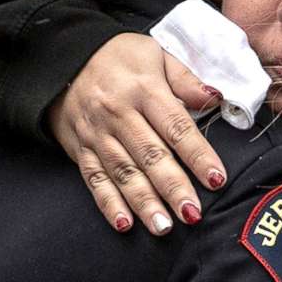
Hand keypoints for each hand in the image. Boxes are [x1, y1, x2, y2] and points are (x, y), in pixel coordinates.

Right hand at [46, 34, 226, 237]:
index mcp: (143, 89)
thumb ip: (185, 79)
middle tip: (192, 214)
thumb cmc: (119, 57)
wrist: (64, 59)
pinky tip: (124, 224)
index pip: (176, 127)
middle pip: (150, 155)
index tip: (216, 179)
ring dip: (144, 202)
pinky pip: (94, 180)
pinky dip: (108, 204)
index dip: (197, 155)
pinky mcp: (81, 149)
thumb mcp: (155, 54)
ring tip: (164, 227)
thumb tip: (216, 98)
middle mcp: (118, 114)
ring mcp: (97, 134)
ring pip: (123, 173)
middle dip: (173, 187)